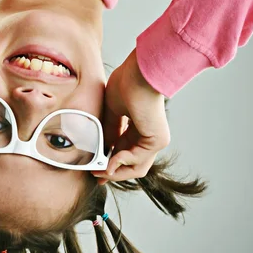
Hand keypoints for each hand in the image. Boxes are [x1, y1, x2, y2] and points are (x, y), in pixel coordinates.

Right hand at [92, 48, 169, 184]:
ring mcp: (155, 139)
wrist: (138, 75)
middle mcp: (148, 134)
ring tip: (100, 172)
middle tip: (96, 176)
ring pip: (137, 168)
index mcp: (138, 127)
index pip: (125, 151)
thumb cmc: (126, 84)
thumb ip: (109, 131)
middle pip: (132, 164)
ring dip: (116, 173)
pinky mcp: (158, 141)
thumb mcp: (111, 112)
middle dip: (112, 173)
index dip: (110, 163)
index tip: (95, 169)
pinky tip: (108, 163)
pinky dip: (121, 164)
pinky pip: (138, 161)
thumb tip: (104, 150)